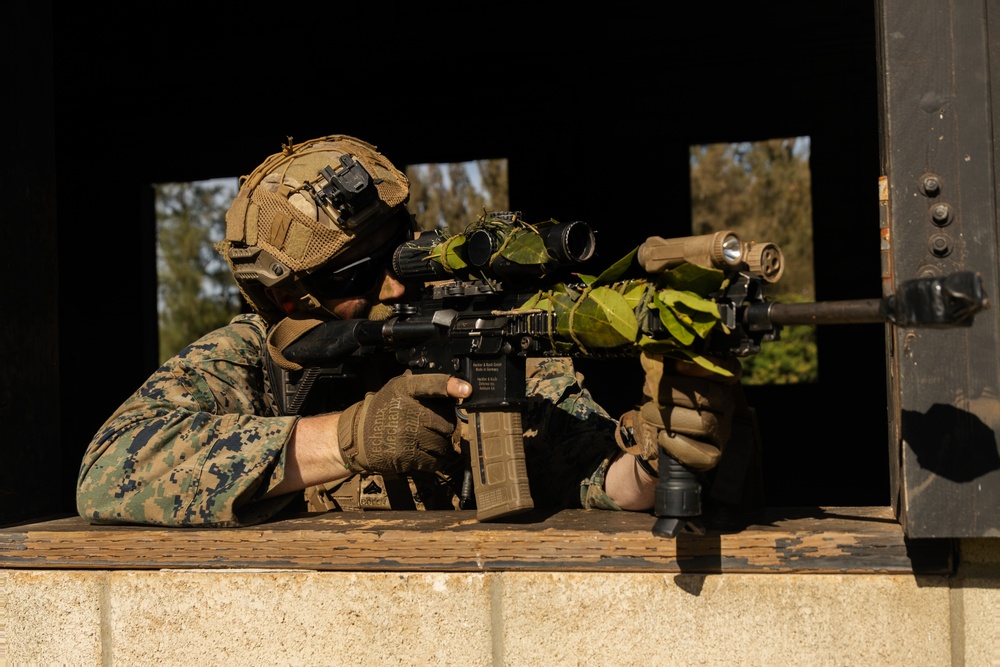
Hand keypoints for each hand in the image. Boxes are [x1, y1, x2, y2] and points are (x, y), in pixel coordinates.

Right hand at [337, 371, 470, 474]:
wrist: (359, 435)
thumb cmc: (385, 410)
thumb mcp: (400, 388)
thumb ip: (425, 386)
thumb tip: (458, 388)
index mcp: (405, 390)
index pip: (433, 384)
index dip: (451, 386)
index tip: (467, 390)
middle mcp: (407, 412)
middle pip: (447, 422)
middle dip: (447, 427)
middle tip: (437, 427)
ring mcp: (407, 436)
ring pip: (443, 444)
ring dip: (443, 445)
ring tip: (430, 440)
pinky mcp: (406, 457)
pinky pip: (434, 461)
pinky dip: (436, 460)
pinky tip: (427, 453)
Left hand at [622, 352, 740, 471]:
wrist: (652, 440)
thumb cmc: (660, 404)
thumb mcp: (657, 382)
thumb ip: (658, 367)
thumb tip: (651, 355)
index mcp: (717, 381)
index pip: (729, 368)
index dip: (706, 366)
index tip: (678, 366)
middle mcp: (726, 405)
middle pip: (708, 393)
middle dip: (673, 392)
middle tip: (650, 393)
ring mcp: (722, 431)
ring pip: (703, 422)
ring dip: (669, 418)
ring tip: (648, 414)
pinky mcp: (713, 455)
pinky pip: (700, 452)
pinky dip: (675, 444)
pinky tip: (662, 437)